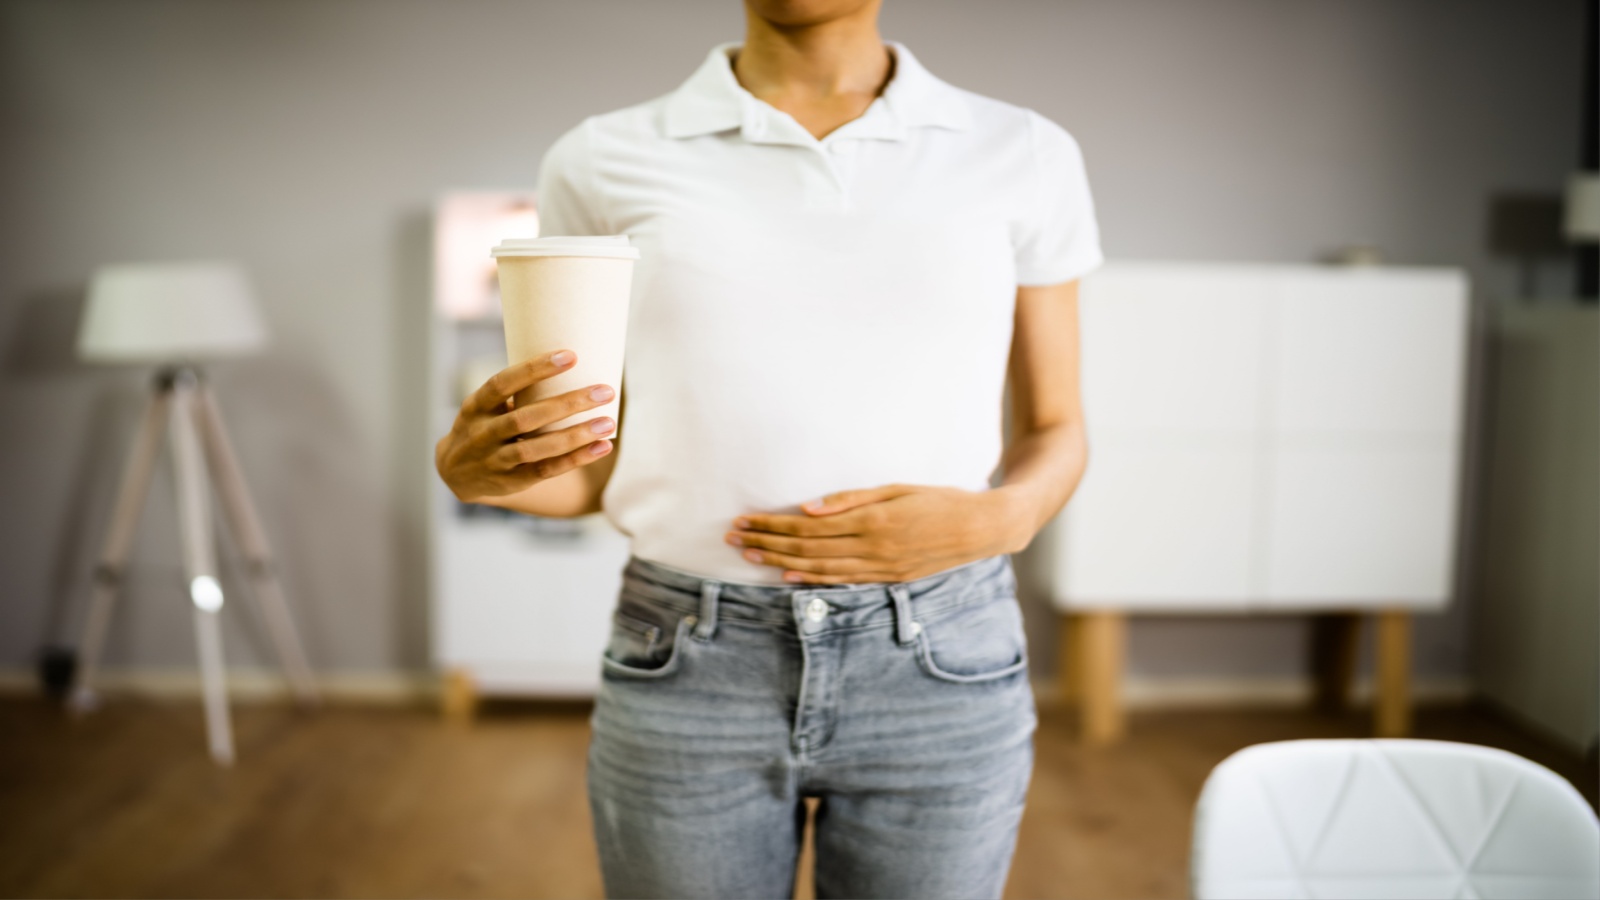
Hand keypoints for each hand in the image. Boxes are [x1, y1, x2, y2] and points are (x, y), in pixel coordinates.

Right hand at [434, 350, 616, 502]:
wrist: (454, 473)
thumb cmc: (483, 426)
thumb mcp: (485, 406)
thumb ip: (517, 392)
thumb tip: (570, 364)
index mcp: (476, 406)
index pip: (502, 383)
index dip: (535, 369)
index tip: (571, 356)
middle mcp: (483, 433)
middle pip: (527, 418)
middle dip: (568, 404)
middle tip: (605, 391)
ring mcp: (496, 460)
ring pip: (538, 448)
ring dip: (576, 435)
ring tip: (608, 422)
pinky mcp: (512, 481)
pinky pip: (547, 471)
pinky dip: (576, 459)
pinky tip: (602, 447)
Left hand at [725, 484, 1028, 583]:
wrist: (980, 528)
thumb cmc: (938, 499)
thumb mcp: (897, 488)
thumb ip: (851, 499)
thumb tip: (808, 508)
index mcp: (872, 520)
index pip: (808, 525)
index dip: (773, 524)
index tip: (745, 519)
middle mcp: (871, 547)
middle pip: (806, 548)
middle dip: (766, 542)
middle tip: (733, 537)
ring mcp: (879, 567)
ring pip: (819, 568)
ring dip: (780, 562)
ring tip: (751, 556)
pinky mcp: (887, 577)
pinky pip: (842, 581)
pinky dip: (812, 580)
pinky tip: (789, 577)